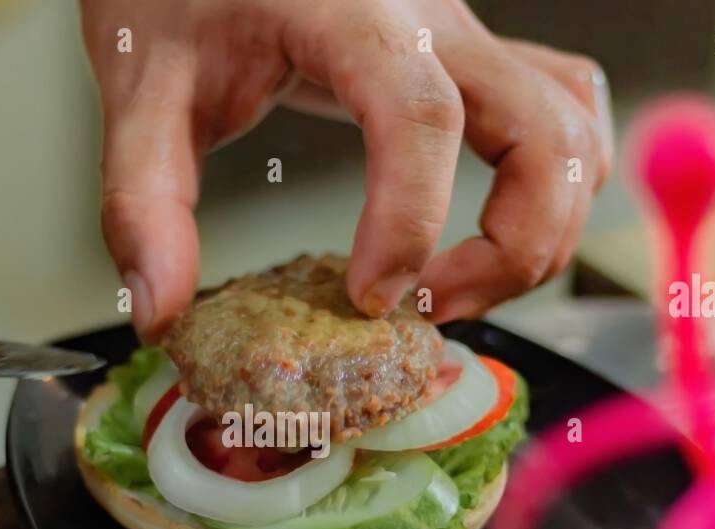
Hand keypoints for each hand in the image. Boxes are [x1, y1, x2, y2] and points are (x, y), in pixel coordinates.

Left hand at [80, 0, 612, 338]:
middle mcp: (433, 21)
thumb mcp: (139, 86)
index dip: (412, 220)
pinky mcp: (472, 57)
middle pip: (548, 133)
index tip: (369, 297)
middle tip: (427, 308)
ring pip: (575, 130)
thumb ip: (142, 200)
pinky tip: (493, 228)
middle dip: (510, 249)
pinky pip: (565, 111)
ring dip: (543, 229)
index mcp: (354, 14)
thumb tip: (159, 312)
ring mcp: (466, 36)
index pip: (422, 114)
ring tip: (454, 285)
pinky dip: (555, 186)